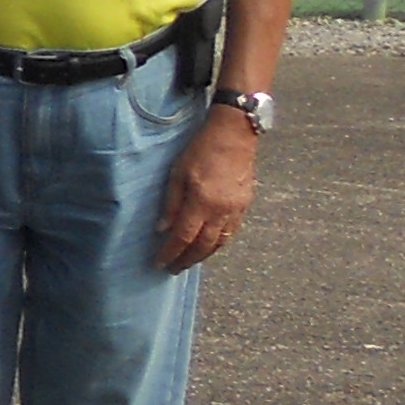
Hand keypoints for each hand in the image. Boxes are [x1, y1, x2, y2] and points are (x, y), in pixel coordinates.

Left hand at [155, 109, 261, 270]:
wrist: (235, 135)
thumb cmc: (200, 150)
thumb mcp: (177, 173)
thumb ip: (170, 203)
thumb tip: (161, 229)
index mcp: (202, 202)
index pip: (183, 237)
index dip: (170, 253)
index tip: (159, 263)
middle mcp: (221, 211)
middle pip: (203, 245)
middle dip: (186, 260)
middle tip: (173, 269)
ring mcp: (236, 209)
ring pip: (220, 242)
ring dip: (203, 255)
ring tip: (189, 261)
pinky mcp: (245, 204)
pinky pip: (231, 232)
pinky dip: (219, 243)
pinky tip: (209, 245)